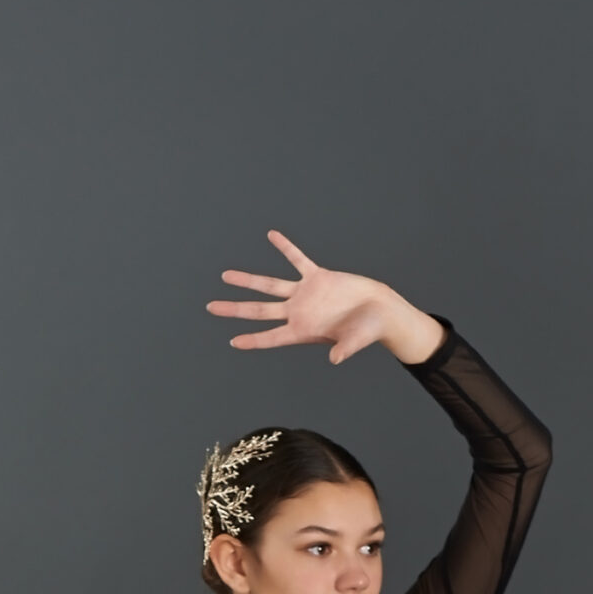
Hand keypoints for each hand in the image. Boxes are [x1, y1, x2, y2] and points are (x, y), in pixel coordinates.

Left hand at [208, 231, 444, 366]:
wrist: (381, 311)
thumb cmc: (370, 330)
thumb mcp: (357, 340)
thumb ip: (345, 349)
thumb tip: (336, 359)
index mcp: (304, 331)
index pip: (273, 337)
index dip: (254, 340)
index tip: (234, 342)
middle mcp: (299, 313)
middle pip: (259, 311)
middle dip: (235, 309)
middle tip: (211, 308)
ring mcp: (305, 295)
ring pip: (269, 286)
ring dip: (248, 281)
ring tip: (226, 276)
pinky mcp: (317, 278)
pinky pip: (297, 259)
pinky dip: (285, 247)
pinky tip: (271, 235)